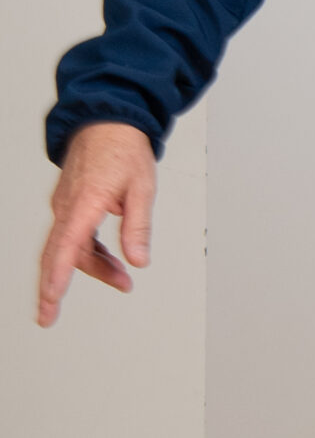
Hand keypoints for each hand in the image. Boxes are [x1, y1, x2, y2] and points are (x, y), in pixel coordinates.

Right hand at [37, 123, 157, 327]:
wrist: (109, 120)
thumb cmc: (124, 148)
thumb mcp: (142, 188)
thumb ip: (138, 227)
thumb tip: (138, 260)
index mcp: (84, 201)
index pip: (66, 247)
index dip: (57, 276)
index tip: (50, 299)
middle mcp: (68, 205)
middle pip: (57, 254)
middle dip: (53, 287)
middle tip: (49, 317)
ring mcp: (66, 204)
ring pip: (70, 247)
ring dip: (93, 267)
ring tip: (123, 280)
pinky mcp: (70, 203)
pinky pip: (74, 235)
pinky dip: (89, 251)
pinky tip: (110, 261)